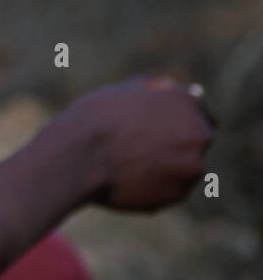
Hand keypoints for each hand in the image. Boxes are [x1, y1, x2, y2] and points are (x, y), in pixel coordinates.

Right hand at [49, 75, 213, 211]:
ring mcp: (192, 166)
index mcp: (186, 101)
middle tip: (141, 148)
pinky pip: (171, 190)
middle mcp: (198, 132)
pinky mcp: (178, 194)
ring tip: (127, 165)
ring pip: (185, 167)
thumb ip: (149, 89)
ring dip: (166, 167)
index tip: (163, 127)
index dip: (180, 118)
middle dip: (177, 143)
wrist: (77, 156)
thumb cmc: (92, 119)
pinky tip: (126, 180)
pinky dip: (155, 187)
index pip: (201, 111)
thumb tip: (168, 85)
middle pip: (197, 140)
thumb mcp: (119, 92)